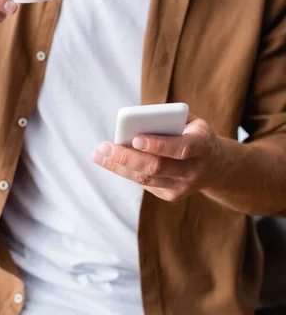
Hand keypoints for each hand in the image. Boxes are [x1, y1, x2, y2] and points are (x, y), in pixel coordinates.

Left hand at [91, 116, 225, 201]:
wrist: (215, 166)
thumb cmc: (194, 134)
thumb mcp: (190, 121)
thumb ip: (167, 119)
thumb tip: (134, 122)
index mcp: (203, 146)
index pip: (181, 148)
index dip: (158, 144)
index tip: (135, 137)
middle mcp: (194, 171)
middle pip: (157, 167)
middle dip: (127, 157)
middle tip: (104, 146)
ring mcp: (183, 187)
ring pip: (145, 179)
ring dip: (118, 166)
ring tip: (98, 154)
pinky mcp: (171, 195)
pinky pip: (144, 183)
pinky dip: (124, 171)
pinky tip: (108, 161)